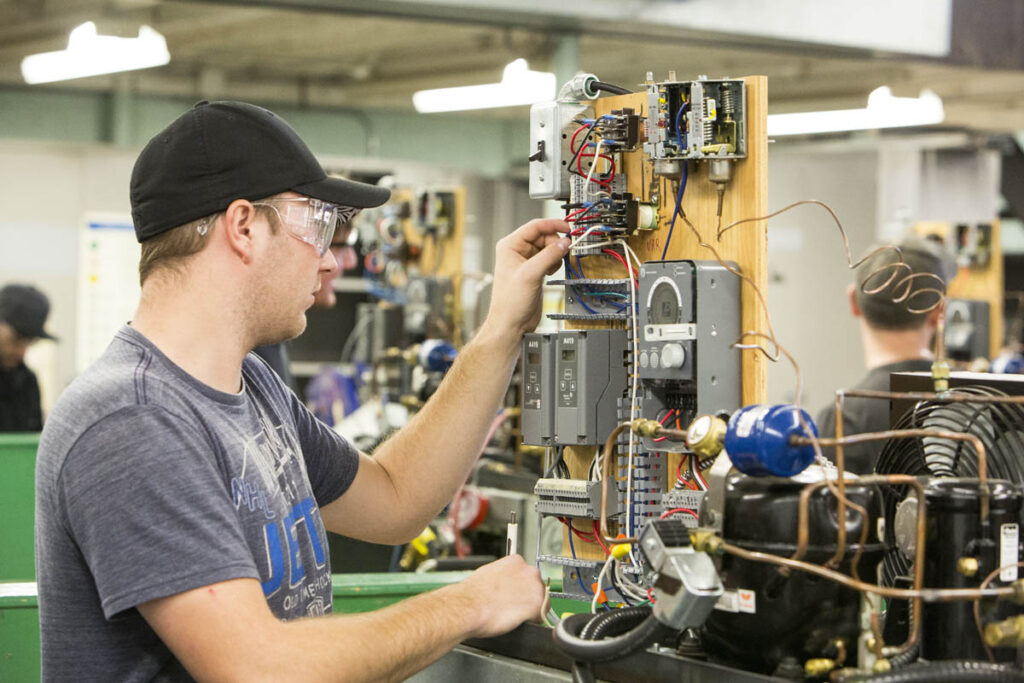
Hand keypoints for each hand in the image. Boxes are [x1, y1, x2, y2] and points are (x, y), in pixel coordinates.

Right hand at [458, 554, 544, 637]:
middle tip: (512, 606)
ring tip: (512, 614)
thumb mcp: (489, 574)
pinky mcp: (537, 604)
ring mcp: (535, 586)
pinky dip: (532, 620)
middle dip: (527, 597)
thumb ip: (504, 576)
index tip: (514, 595)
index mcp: (516, 561)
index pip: (527, 575)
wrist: (469, 606)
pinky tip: (516, 620)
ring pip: (541, 601)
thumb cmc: (473, 594)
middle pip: (537, 586)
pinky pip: (541, 616)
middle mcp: (529, 570)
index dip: (521, 588)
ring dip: (531, 609)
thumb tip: (507, 584)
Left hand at [483, 219, 569, 338]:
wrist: (512, 323)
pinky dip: (554, 262)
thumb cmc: (510, 302)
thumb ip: (549, 256)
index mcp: (510, 245)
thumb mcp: (531, 274)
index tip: (568, 228)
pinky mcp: (534, 270)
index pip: (535, 226)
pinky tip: (551, 271)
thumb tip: (564, 243)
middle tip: (562, 253)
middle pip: (544, 236)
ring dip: (555, 254)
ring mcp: (526, 261)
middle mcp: (517, 251)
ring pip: (548, 247)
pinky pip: (549, 258)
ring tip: (553, 266)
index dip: (553, 225)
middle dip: (555, 244)